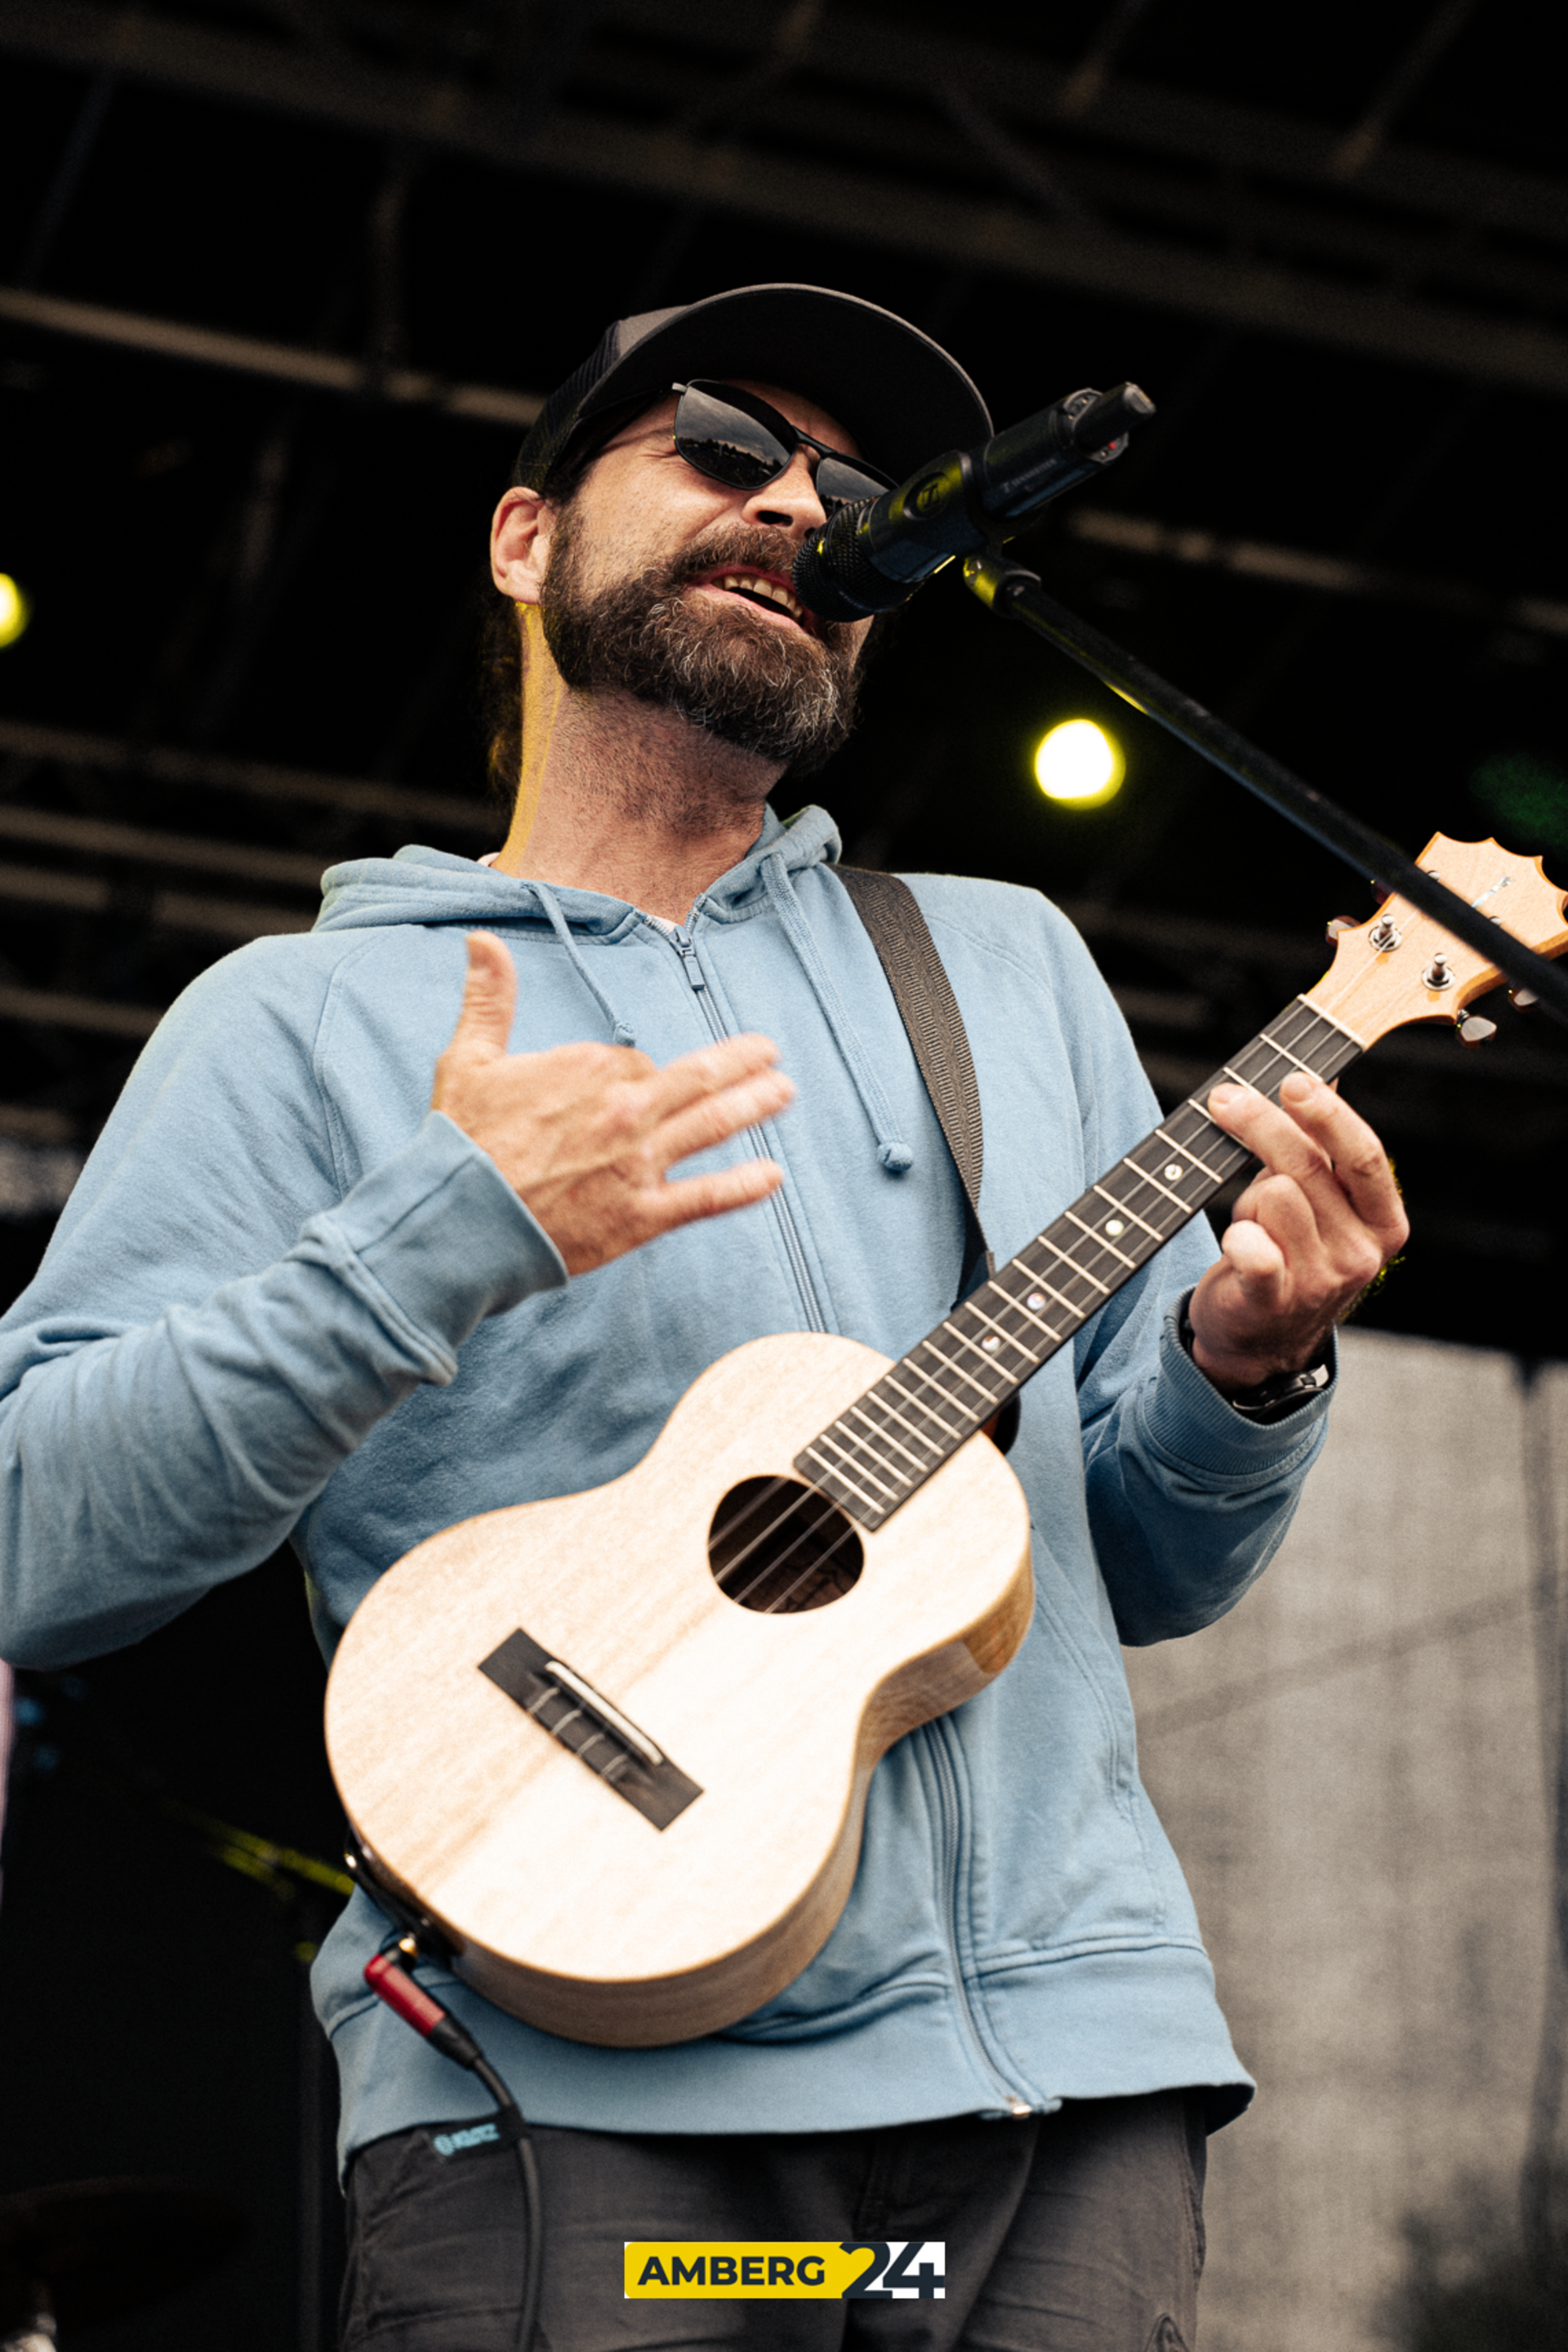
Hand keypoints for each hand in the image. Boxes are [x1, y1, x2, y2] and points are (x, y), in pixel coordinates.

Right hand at [431, 932, 793, 1275]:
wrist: (458, 1222)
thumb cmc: (460, 1144)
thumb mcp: (469, 1059)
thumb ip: (488, 998)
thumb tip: (482, 939)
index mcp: (590, 1068)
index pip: (635, 1061)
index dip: (633, 1075)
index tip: (625, 1087)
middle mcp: (624, 1109)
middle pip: (697, 1079)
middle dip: (740, 1064)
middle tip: (770, 1054)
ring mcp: (638, 1163)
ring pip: (712, 1124)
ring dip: (755, 1104)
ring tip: (784, 1091)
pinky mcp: (641, 1216)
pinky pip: (704, 1197)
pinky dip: (743, 1186)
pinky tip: (773, 1176)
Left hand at [1186, 1072, 1407, 1394]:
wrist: (1259, 1339)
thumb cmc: (1288, 1253)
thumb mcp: (1317, 1201)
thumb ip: (1322, 1147)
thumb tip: (1321, 1076)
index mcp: (1384, 1222)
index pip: (1365, 1154)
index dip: (1328, 1113)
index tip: (1293, 1079)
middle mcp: (1361, 1252)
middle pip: (1310, 1165)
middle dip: (1261, 1124)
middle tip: (1223, 1100)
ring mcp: (1322, 1280)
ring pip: (1274, 1196)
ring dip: (1247, 1198)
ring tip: (1248, 1221)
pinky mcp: (1275, 1300)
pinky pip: (1252, 1247)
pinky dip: (1236, 1236)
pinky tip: (1234, 1242)